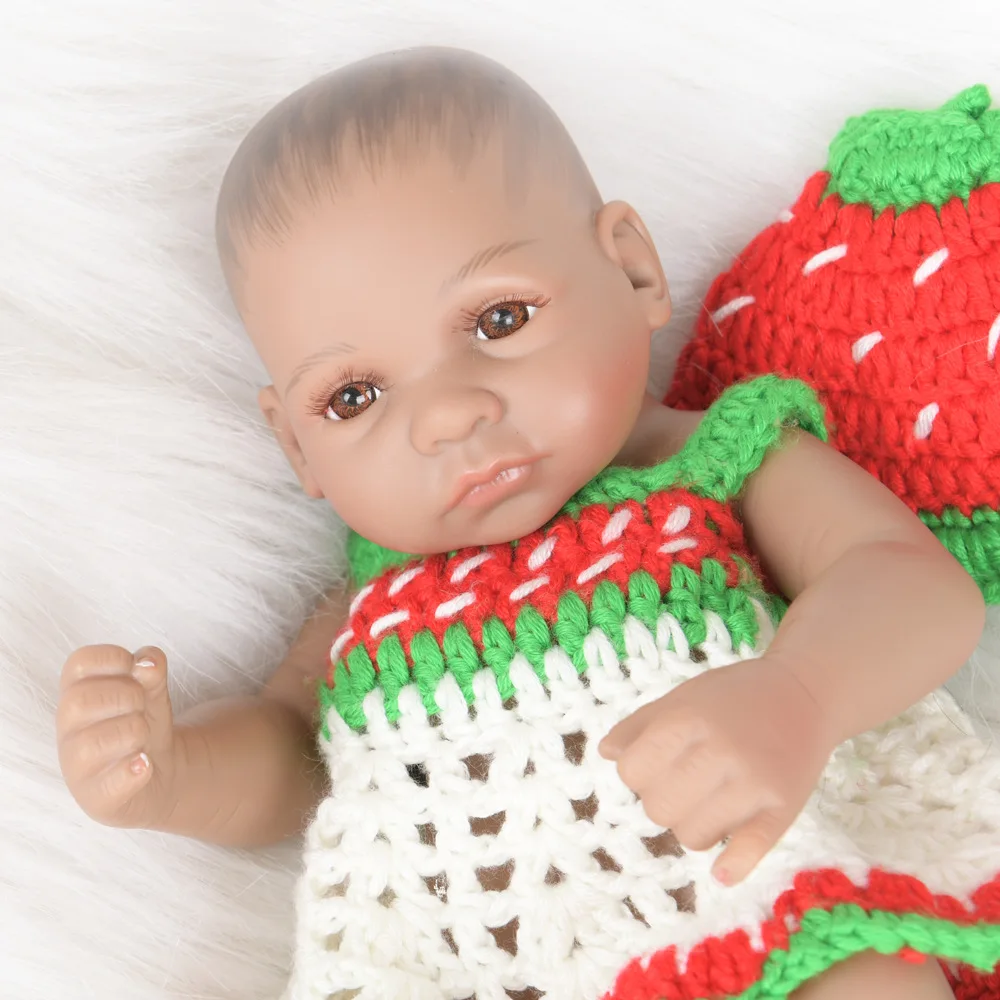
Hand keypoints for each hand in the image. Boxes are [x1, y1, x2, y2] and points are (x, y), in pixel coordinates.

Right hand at [57, 645, 177, 829]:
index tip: (135, 670)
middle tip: (141, 706)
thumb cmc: (142, 723)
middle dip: (126, 696)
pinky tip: (144, 762)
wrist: (161, 774)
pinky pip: (109, 784)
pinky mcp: (96, 798)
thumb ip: (150, 671)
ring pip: (95, 741)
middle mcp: (68, 730)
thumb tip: (146, 662)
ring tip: (142, 737)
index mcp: (76, 694)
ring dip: (134, 731)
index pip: (79, 663)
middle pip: (81, 700)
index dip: (114, 659)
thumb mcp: (151, 690)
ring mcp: (76, 766)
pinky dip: (133, 771)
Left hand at [598, 656, 834, 884]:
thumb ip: (640, 725)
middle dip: (662, 800)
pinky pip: (748, 851)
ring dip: (693, 825)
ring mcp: (752, 782)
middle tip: (685, 783)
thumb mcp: (681, 697)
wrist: (804, 694)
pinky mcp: (783, 808)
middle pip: (658, 808)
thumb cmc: (733, 696)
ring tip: (709, 802)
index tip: (657, 764)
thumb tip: (605, 753)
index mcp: (687, 719)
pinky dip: (731, 866)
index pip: (632, 771)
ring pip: (693, 836)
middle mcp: (718, 751)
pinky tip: (723, 870)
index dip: (637, 772)